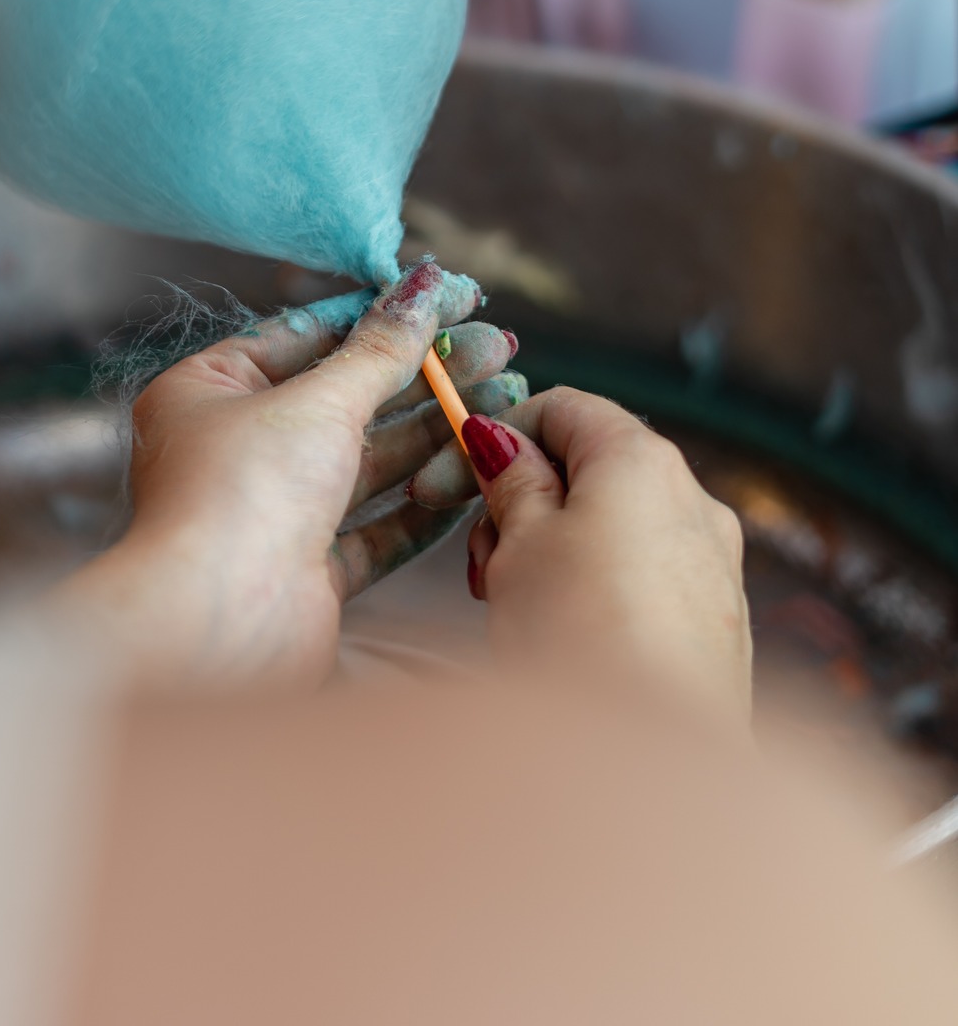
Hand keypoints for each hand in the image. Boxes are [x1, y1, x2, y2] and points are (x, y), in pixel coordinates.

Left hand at [60, 262, 519, 685]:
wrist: (214, 633)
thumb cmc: (239, 498)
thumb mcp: (318, 403)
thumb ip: (380, 349)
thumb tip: (422, 285)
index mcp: (208, 391)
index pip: (309, 334)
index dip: (384, 314)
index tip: (452, 297)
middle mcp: (233, 450)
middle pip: (345, 398)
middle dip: (425, 374)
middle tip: (501, 348)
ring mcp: (270, 515)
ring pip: (366, 463)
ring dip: (436, 433)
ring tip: (506, 399)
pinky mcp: (304, 575)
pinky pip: (373, 529)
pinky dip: (422, 503)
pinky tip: (476, 471)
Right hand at [408, 385, 751, 724]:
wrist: (653, 764)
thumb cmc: (577, 640)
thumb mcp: (519, 546)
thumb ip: (511, 481)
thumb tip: (504, 444)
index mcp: (642, 460)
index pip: (562, 407)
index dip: (497, 434)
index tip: (449, 481)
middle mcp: (694, 500)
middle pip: (592, 468)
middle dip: (526, 500)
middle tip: (482, 559)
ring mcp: (716, 566)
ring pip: (620, 526)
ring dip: (559, 548)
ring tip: (517, 608)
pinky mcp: (721, 626)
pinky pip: (648, 580)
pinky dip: (601, 589)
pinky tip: (569, 642)